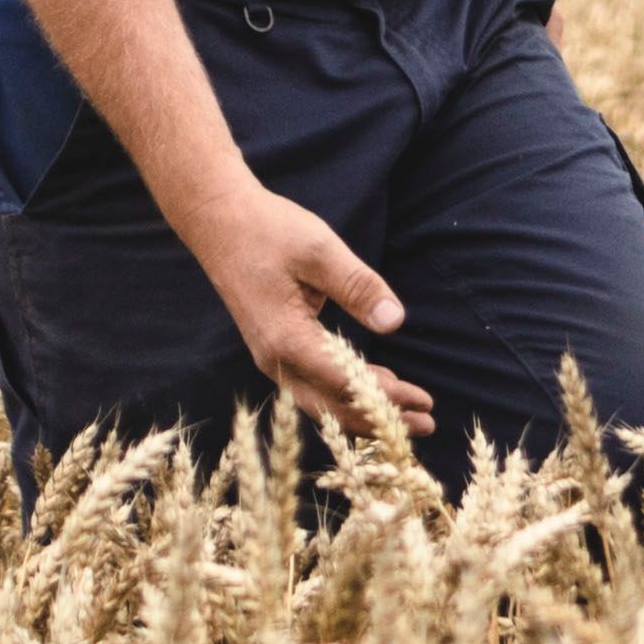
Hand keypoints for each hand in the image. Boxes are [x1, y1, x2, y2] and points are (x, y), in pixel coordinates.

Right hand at [186, 183, 430, 441]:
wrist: (217, 220)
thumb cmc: (268, 230)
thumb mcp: (319, 250)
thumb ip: (358, 287)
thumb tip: (394, 322)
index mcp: (287, 340)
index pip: (347, 385)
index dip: (388, 398)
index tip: (424, 402)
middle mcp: (275, 360)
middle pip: (333, 409)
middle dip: (380, 420)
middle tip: (426, 423)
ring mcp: (271, 358)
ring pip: (322, 402)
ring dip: (364, 411)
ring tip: (407, 415)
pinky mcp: (273, 348)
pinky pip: (313, 385)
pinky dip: (346, 394)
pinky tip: (373, 385)